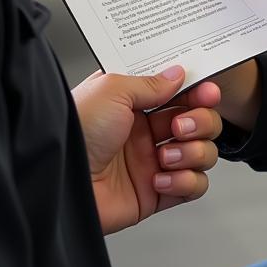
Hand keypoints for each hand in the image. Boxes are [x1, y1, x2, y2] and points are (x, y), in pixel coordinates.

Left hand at [71, 66, 221, 234]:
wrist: (59, 178)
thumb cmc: (77, 128)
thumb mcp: (113, 89)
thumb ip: (151, 82)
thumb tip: (179, 73)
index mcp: (136, 103)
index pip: (181, 93)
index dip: (199, 91)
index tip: (208, 90)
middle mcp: (147, 131)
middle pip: (200, 121)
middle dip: (200, 122)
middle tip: (179, 126)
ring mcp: (153, 162)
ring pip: (203, 153)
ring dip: (193, 153)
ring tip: (165, 156)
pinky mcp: (156, 193)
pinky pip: (193, 187)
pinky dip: (185, 182)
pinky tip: (161, 178)